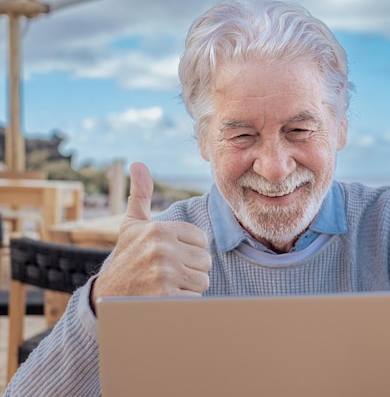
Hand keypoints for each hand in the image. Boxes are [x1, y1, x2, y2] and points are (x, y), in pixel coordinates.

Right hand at [91, 162, 210, 310]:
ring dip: (188, 286)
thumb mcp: (132, 225)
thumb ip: (140, 195)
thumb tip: (138, 164)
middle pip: (205, 261)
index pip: (201, 240)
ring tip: (165, 285)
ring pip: (202, 280)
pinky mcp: (165, 299)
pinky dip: (184, 303)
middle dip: (190, 269)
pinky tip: (164, 299)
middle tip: (166, 273)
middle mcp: (161, 250)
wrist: (106, 299)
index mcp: (159, 230)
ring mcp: (163, 275)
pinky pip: (195, 299)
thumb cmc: (126, 259)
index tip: (168, 255)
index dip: (188, 250)